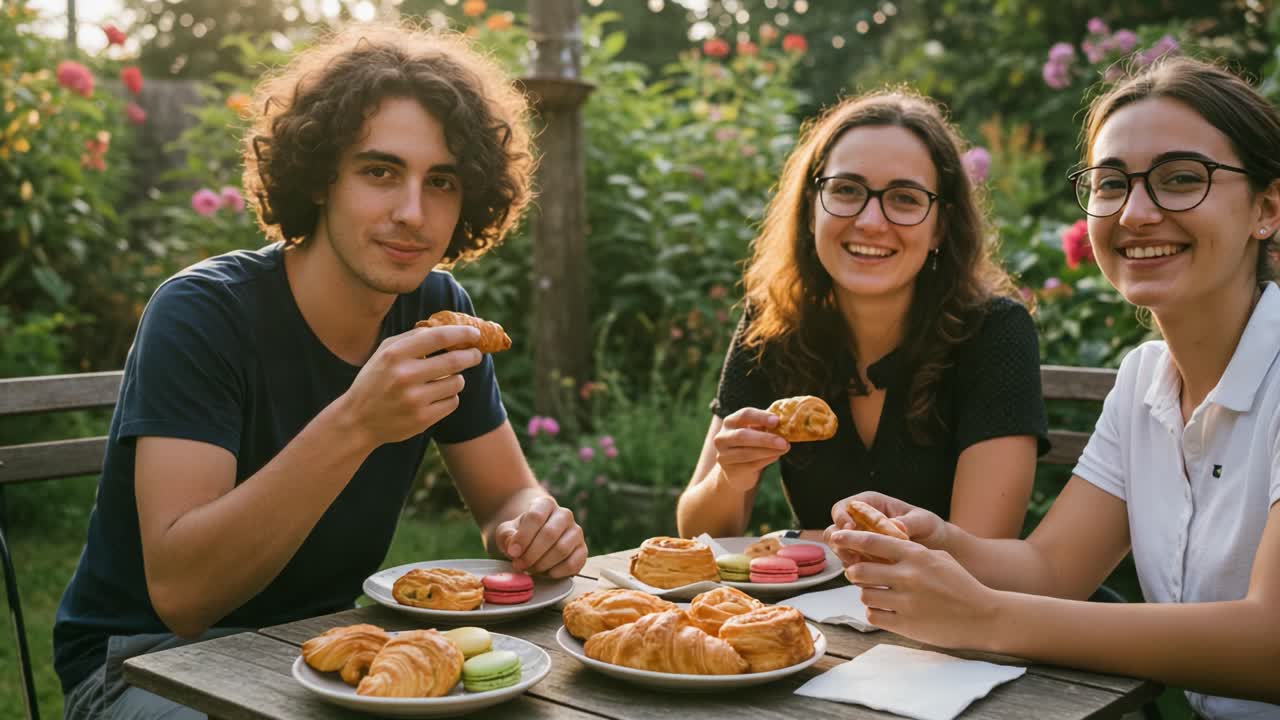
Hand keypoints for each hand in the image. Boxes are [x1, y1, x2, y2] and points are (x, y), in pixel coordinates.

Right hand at [340, 325, 483, 445]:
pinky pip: (452, 402)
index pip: (438, 337)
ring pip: (457, 382)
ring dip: (456, 379)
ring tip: (444, 379)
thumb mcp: (385, 352)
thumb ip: (413, 338)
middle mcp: (404, 375)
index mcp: (395, 354)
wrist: (357, 420)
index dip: (462, 333)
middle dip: (471, 355)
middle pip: (454, 360)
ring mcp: (414, 399)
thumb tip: (448, 328)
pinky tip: (435, 397)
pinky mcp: (422, 419)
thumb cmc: (375, 380)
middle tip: (475, 354)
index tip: (474, 334)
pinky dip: (449, 397)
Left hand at [494, 496, 586, 577]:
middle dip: (532, 554)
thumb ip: (506, 536)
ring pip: (562, 549)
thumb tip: (512, 546)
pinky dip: (557, 572)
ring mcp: (576, 532)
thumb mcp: (507, 532)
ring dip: (543, 564)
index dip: (523, 537)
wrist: (536, 540)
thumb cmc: (521, 535)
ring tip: (530, 569)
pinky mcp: (582, 550)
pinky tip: (546, 573)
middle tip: (519, 565)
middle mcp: (564, 515)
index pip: (536, 517)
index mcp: (545, 504)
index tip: (512, 552)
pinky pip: (573, 563)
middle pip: (550, 534)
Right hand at [713, 407, 789, 492]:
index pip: (744, 415)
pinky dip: (765, 460)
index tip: (777, 421)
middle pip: (742, 436)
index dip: (760, 417)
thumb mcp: (755, 431)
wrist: (736, 470)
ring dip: (768, 451)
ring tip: (784, 449)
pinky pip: (750, 465)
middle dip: (765, 438)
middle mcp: (722, 437)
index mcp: (730, 422)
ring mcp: (723, 455)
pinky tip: (776, 456)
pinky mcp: (729, 471)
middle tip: (784, 441)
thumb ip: (766, 426)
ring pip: (746, 453)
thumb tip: (786, 422)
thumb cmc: (749, 445)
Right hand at [824, 491, 944, 565]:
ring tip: (864, 568)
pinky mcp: (866, 560)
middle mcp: (861, 522)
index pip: (843, 507)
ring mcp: (861, 543)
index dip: (841, 517)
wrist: (938, 548)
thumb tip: (896, 525)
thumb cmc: (929, 527)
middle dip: (839, 544)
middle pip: (834, 530)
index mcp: (870, 504)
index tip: (850, 527)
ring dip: (847, 560)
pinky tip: (872, 578)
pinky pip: (852, 566)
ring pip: (840, 551)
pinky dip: (858, 572)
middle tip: (852, 555)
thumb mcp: (923, 521)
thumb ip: (909, 522)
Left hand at [835, 529, 1000, 650]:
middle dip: (854, 573)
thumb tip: (877, 548)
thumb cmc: (961, 584)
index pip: (872, 542)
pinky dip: (875, 613)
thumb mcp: (938, 558)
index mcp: (916, 555)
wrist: (983, 616)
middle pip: (859, 571)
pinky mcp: (905, 624)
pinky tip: (887, 610)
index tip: (835, 536)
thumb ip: (909, 552)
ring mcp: (905, 602)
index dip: (849, 538)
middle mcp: (908, 577)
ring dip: (867, 594)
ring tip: (880, 594)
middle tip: (858, 574)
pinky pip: (873, 616)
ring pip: (864, 595)